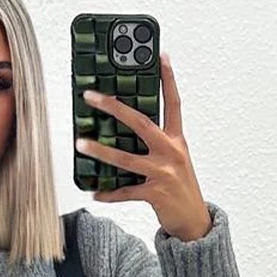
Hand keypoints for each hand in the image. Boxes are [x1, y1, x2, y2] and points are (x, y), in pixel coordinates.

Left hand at [75, 52, 212, 241]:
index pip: (174, 102)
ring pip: (126, 158)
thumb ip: (156, 143)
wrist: (195, 221)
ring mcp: (164, 173)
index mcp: (177, 140)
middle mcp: (172, 152)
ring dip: (101, 151)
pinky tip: (95, 192)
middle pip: (141, 123)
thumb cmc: (180, 188)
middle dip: (114, 108)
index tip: (160, 55)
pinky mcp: (155, 194)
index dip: (168, 78)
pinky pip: (126, 192)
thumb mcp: (174, 160)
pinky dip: (109, 193)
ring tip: (80, 144)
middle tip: (92, 96)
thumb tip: (124, 131)